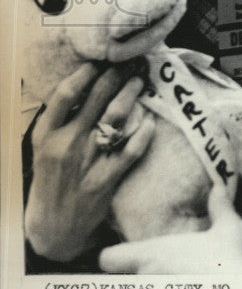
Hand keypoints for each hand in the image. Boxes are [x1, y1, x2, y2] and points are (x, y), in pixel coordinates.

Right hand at [25, 62, 154, 260]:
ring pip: (116, 118)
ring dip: (131, 94)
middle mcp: (67, 144)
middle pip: (96, 99)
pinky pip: (131, 150)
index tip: (99, 61)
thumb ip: (59, 119)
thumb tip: (84, 84)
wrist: (53, 227)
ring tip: (139, 80)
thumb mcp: (43, 147)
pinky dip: (143, 133)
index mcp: (46, 135)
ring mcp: (88, 162)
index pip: (64, 94)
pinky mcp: (106, 179)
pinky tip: (151, 121)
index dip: (84, 73)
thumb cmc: (50, 179)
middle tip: (129, 62)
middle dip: (115, 75)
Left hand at [99, 184, 241, 273]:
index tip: (125, 257)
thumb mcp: (229, 232)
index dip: (114, 257)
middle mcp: (145, 280)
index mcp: (153, 255)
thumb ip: (220, 209)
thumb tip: (218, 188)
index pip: (108, 259)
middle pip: (119, 283)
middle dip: (131, 280)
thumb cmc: (230, 267)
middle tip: (154, 276)